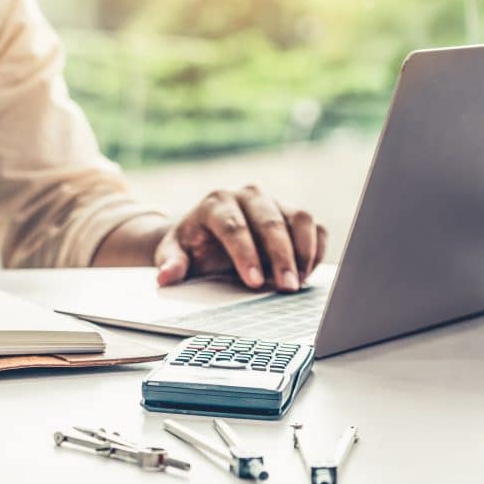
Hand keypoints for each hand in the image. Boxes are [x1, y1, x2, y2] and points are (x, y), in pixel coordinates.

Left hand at [154, 185, 325, 291]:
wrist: (206, 233)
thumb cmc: (192, 244)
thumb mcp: (174, 253)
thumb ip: (171, 263)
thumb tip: (167, 276)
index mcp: (216, 202)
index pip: (233, 226)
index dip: (245, 254)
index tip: (254, 282)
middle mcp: (248, 195)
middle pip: (270, 221)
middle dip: (281, 256)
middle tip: (286, 287)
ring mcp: (274, 201)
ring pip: (299, 218)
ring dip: (303, 251)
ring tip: (298, 282)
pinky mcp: (292, 213)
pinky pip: (314, 226)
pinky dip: (316, 249)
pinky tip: (307, 273)